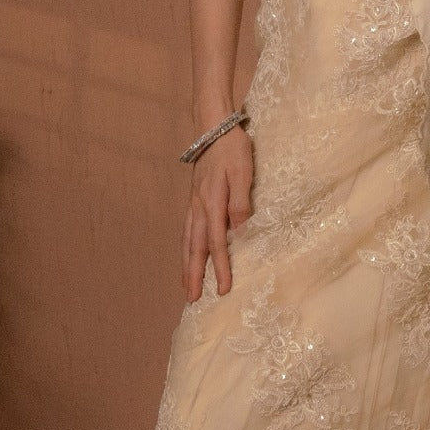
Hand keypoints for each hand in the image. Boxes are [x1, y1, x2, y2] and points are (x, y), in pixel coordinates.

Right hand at [182, 125, 253, 300]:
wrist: (213, 128)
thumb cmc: (232, 149)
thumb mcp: (243, 172)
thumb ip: (241, 202)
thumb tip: (241, 232)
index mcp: (212, 203)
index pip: (217, 243)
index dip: (220, 267)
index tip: (223, 289)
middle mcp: (199, 207)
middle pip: (195, 248)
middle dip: (194, 275)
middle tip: (192, 300)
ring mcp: (194, 204)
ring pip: (188, 241)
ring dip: (186, 265)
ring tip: (186, 286)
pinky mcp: (194, 199)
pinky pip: (187, 230)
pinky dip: (186, 248)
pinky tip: (188, 254)